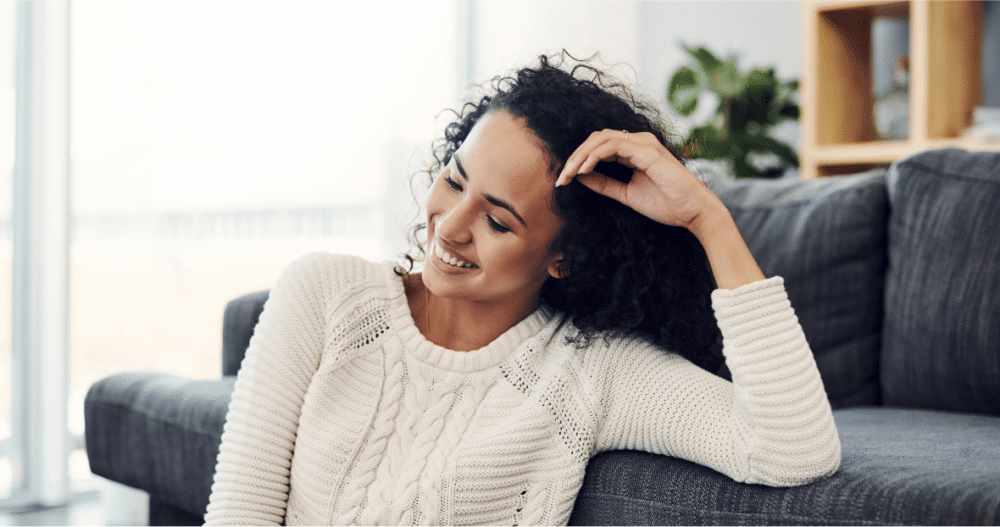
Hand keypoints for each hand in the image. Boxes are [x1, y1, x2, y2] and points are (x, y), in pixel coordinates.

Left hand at [556, 129, 720, 231]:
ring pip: (601, 138)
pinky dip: (593, 157)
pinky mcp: (646, 150)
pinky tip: (583, 171)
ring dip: (580, 156)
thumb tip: (580, 177)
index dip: (578, 160)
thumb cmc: (666, 204)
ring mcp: (643, 143)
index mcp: (634, 151)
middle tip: (560, 178)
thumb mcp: (626, 194)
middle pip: (596, 138)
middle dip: (574, 157)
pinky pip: (612, 146)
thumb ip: (605, 184)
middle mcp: (638, 142)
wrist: (692, 212)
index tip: (563, 180)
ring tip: (568, 175)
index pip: (599, 146)